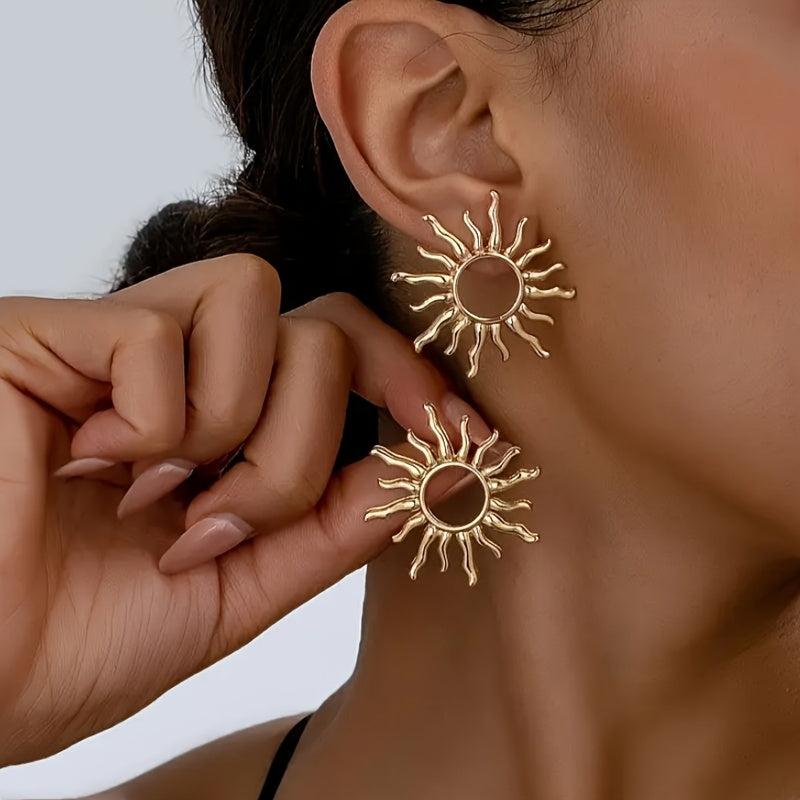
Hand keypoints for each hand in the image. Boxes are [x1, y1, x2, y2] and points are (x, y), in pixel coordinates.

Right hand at [0, 254, 491, 765]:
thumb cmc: (87, 637)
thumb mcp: (245, 585)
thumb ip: (336, 524)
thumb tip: (438, 469)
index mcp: (230, 422)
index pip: (343, 346)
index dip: (411, 381)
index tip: (463, 437)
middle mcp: (185, 371)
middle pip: (321, 326)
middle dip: (305, 444)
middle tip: (231, 523)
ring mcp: (118, 344)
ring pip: (256, 303)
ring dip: (232, 426)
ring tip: (157, 492)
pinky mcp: (46, 336)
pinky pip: (159, 337)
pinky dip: (152, 423)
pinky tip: (88, 468)